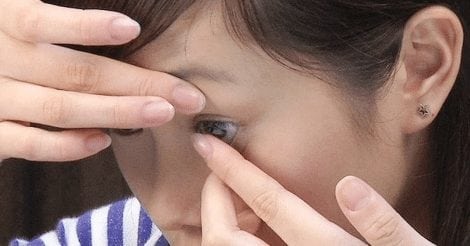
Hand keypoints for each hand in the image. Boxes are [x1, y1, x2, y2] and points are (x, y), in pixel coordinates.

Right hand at [0, 0, 204, 161]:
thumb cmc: (4, 43)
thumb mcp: (15, 18)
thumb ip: (47, 19)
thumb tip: (122, 23)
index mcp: (4, 23)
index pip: (42, 22)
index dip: (88, 27)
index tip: (133, 29)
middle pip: (74, 72)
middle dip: (136, 83)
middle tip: (184, 94)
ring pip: (61, 109)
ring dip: (116, 113)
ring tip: (161, 114)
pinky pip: (30, 145)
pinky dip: (67, 145)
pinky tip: (103, 140)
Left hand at [193, 134, 433, 244]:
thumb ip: (383, 226)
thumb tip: (348, 186)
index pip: (268, 204)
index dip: (233, 171)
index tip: (208, 145)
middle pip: (223, 238)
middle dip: (214, 198)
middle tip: (226, 173)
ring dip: (223, 219)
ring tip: (243, 198)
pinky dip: (236, 236)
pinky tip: (256, 223)